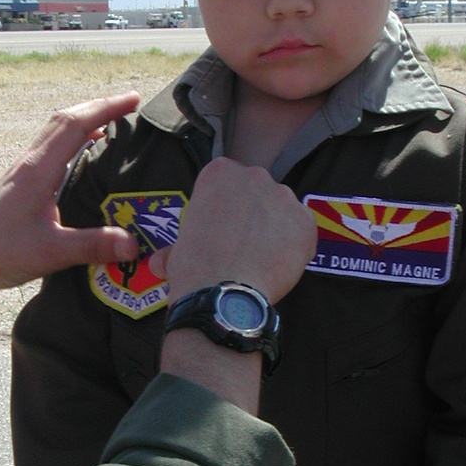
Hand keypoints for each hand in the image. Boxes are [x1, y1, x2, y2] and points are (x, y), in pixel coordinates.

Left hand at [0, 93, 139, 299]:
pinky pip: (48, 149)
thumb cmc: (0, 254)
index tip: (134, 100)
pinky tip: (82, 157)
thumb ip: (93, 246)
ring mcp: (20, 172)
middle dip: (98, 107)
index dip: (106, 108)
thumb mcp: (51, 252)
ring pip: (53, 133)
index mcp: (37, 170)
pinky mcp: (18, 184)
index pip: (75, 125)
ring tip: (111, 124)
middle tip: (129, 106)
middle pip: (64, 120)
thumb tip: (134, 243)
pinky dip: (70, 141)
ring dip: (82, 121)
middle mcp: (28, 164)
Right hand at [165, 158, 316, 304]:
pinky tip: (277, 266)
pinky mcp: (305, 221)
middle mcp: (254, 175)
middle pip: (258, 191)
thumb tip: (160, 263)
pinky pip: (302, 232)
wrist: (222, 292)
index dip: (225, 205)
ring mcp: (284, 197)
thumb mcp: (176, 250)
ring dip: (274, 229)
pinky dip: (294, 247)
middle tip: (242, 243)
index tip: (221, 225)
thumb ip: (176, 247)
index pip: (227, 180)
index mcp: (219, 172)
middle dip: (253, 213)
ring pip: (282, 211)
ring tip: (260, 259)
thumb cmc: (194, 267)